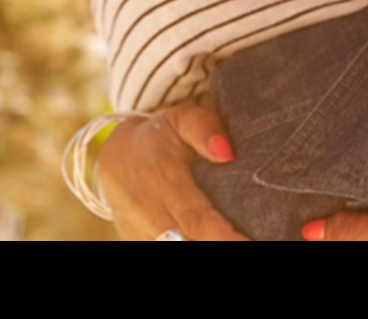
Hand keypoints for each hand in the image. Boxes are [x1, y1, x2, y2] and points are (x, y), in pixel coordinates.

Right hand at [97, 101, 247, 240]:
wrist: (117, 156)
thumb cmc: (160, 136)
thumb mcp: (182, 118)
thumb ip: (204, 128)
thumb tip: (227, 153)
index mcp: (161, 179)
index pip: (195, 217)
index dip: (222, 235)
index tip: (247, 241)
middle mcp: (147, 210)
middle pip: (186, 241)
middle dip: (218, 243)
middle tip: (251, 241)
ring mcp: (138, 230)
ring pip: (172, 247)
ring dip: (202, 245)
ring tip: (233, 239)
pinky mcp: (136, 240)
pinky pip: (162, 248)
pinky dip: (189, 244)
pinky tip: (212, 239)